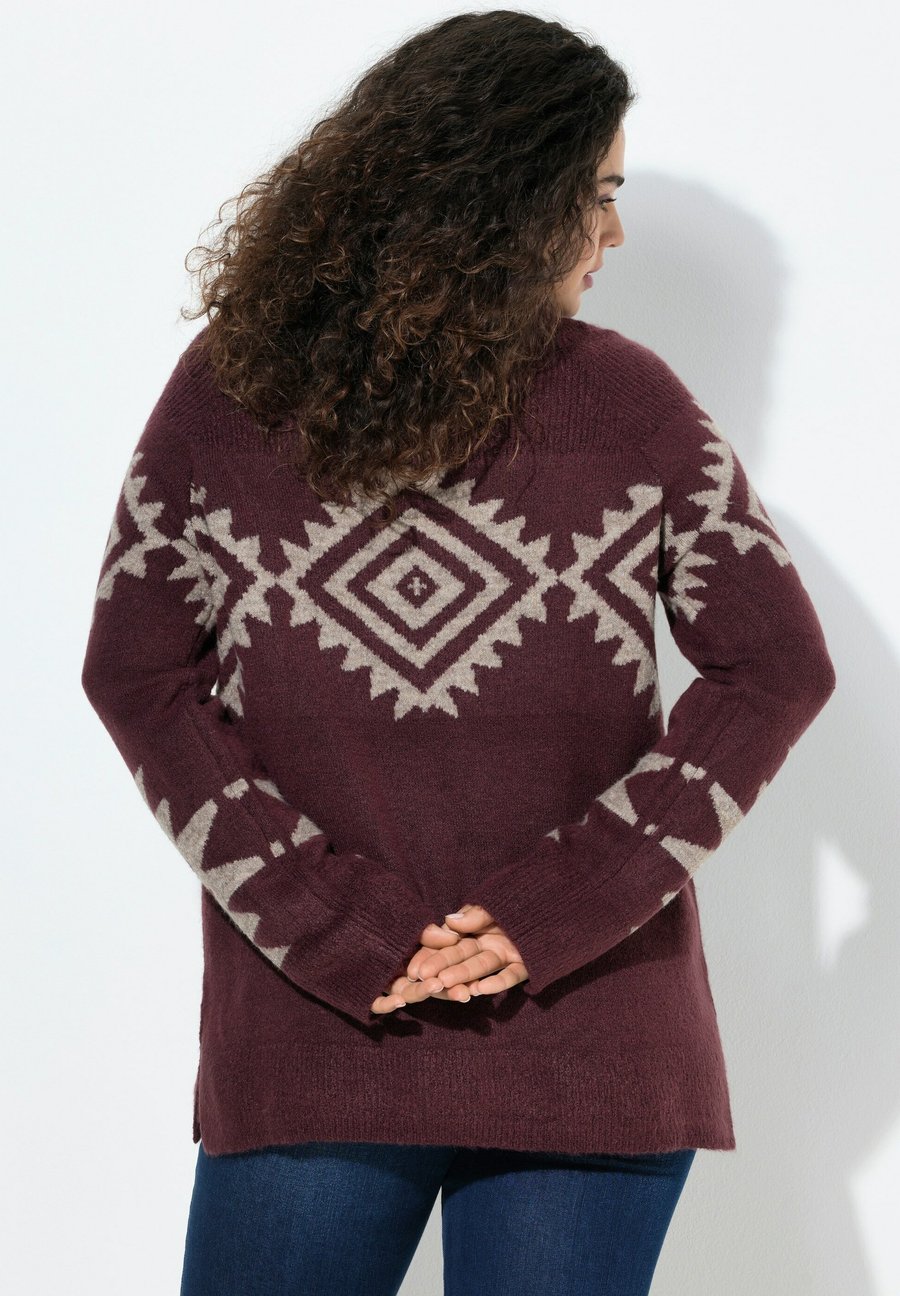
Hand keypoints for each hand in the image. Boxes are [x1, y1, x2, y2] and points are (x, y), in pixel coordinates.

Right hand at [370, 904, 528, 1013]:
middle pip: (460, 958)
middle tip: (423, 980)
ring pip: (480, 968)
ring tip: (446, 984)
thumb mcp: (495, 902)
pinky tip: (481, 990)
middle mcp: (485, 943)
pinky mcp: (524, 965)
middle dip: (441, 968)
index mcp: (473, 928)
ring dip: (463, 977)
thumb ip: (476, 914)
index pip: (446, 943)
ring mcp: (503, 955)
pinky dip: (495, 983)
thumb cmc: (521, 897)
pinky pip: (508, 976)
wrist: (557, 900)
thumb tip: (450, 921)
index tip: (413, 968)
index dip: (429, 955)